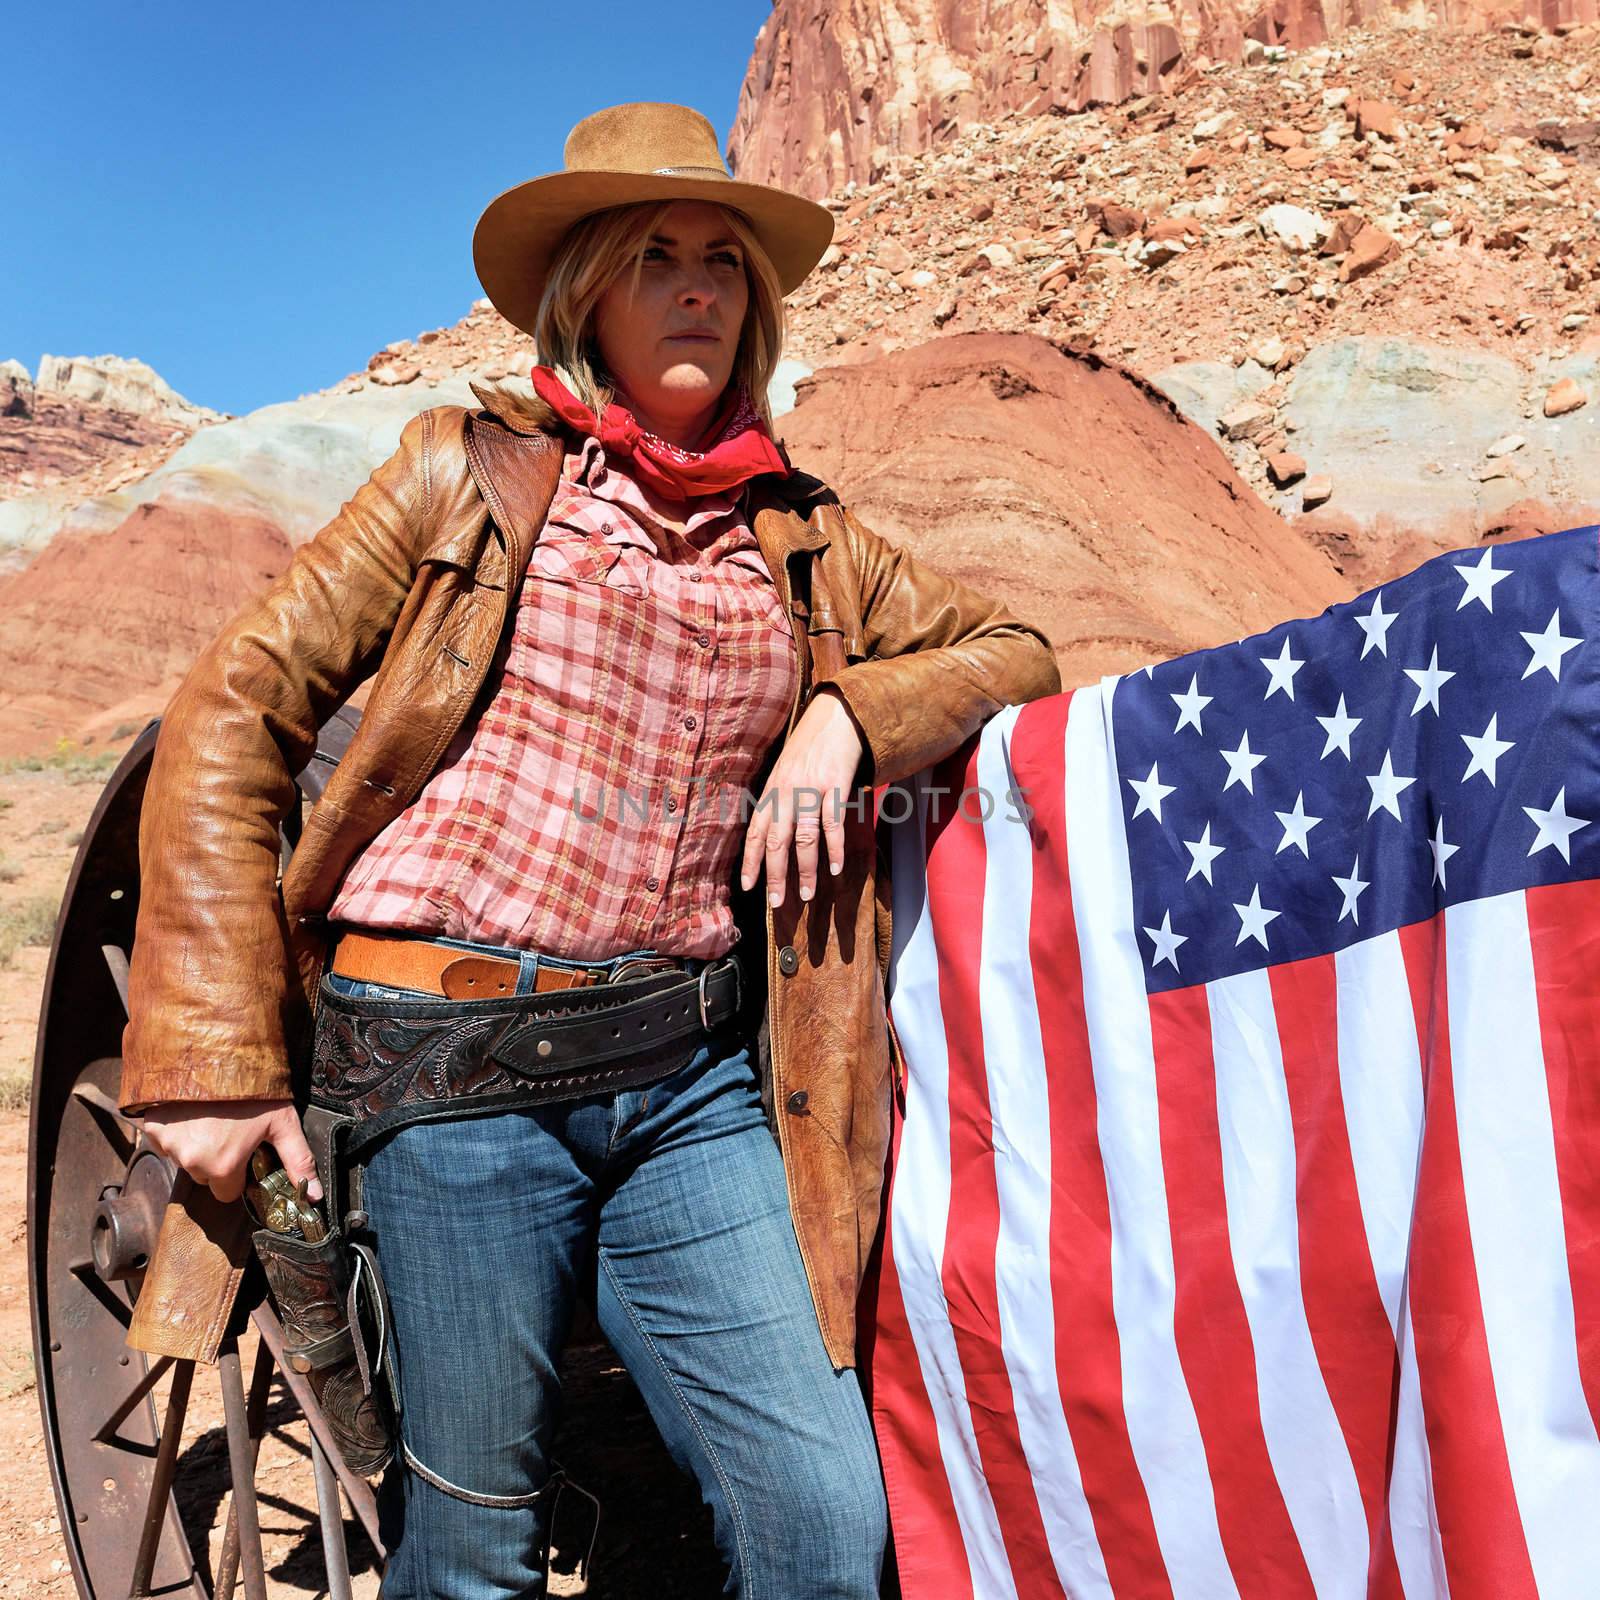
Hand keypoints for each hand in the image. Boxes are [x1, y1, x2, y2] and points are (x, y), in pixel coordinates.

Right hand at [137, 1098, 320, 1205]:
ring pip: (185, 1159)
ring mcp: (168, 1144)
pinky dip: (177, 1131)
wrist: (218, 1052)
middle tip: (230, 1131)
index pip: (227, 1194)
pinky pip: (164, 1141)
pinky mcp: (152, 1128)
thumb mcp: (283, 1123)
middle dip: (217, 1160)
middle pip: (205, 1177)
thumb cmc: (254, 1089)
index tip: (244, 1154)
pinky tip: (193, 1113)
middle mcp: (191, 1161)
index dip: (238, 1176)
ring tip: (213, 1118)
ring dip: (196, 1146)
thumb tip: (315, 1196)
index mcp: (223, 1167)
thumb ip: (298, 1162)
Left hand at [740, 687, 866, 908]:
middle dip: (775, 876)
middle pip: (775, 841)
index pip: (754, 831)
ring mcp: (810, 788)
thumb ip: (780, 799)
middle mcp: (786, 791)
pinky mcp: (835, 784)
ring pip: (804, 837)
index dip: (749, 861)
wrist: (838, 715)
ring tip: (806, 894)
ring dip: (804, 870)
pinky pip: (833, 823)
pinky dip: (834, 848)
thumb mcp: (786, 769)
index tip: (747, 886)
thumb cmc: (812, 745)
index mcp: (772, 789)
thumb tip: (775, 834)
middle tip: (777, 903)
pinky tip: (836, 868)